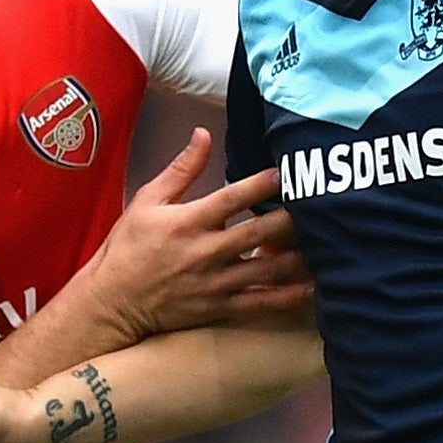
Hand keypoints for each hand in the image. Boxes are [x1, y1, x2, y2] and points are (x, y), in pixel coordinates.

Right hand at [73, 128, 307, 342]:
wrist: (112, 302)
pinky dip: (287, 298)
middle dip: (292, 221)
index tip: (287, 171)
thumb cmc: (128, 248)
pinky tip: (314, 289)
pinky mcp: (218, 308)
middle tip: (321, 207)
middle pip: (258, 234)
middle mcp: (205, 253)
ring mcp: (214, 284)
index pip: (232, 199)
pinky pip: (259, 304)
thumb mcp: (147, 202)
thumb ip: (181, 170)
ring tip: (329, 245)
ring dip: (299, 258)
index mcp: (187, 222)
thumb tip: (204, 134)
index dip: (262, 184)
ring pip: (266, 270)